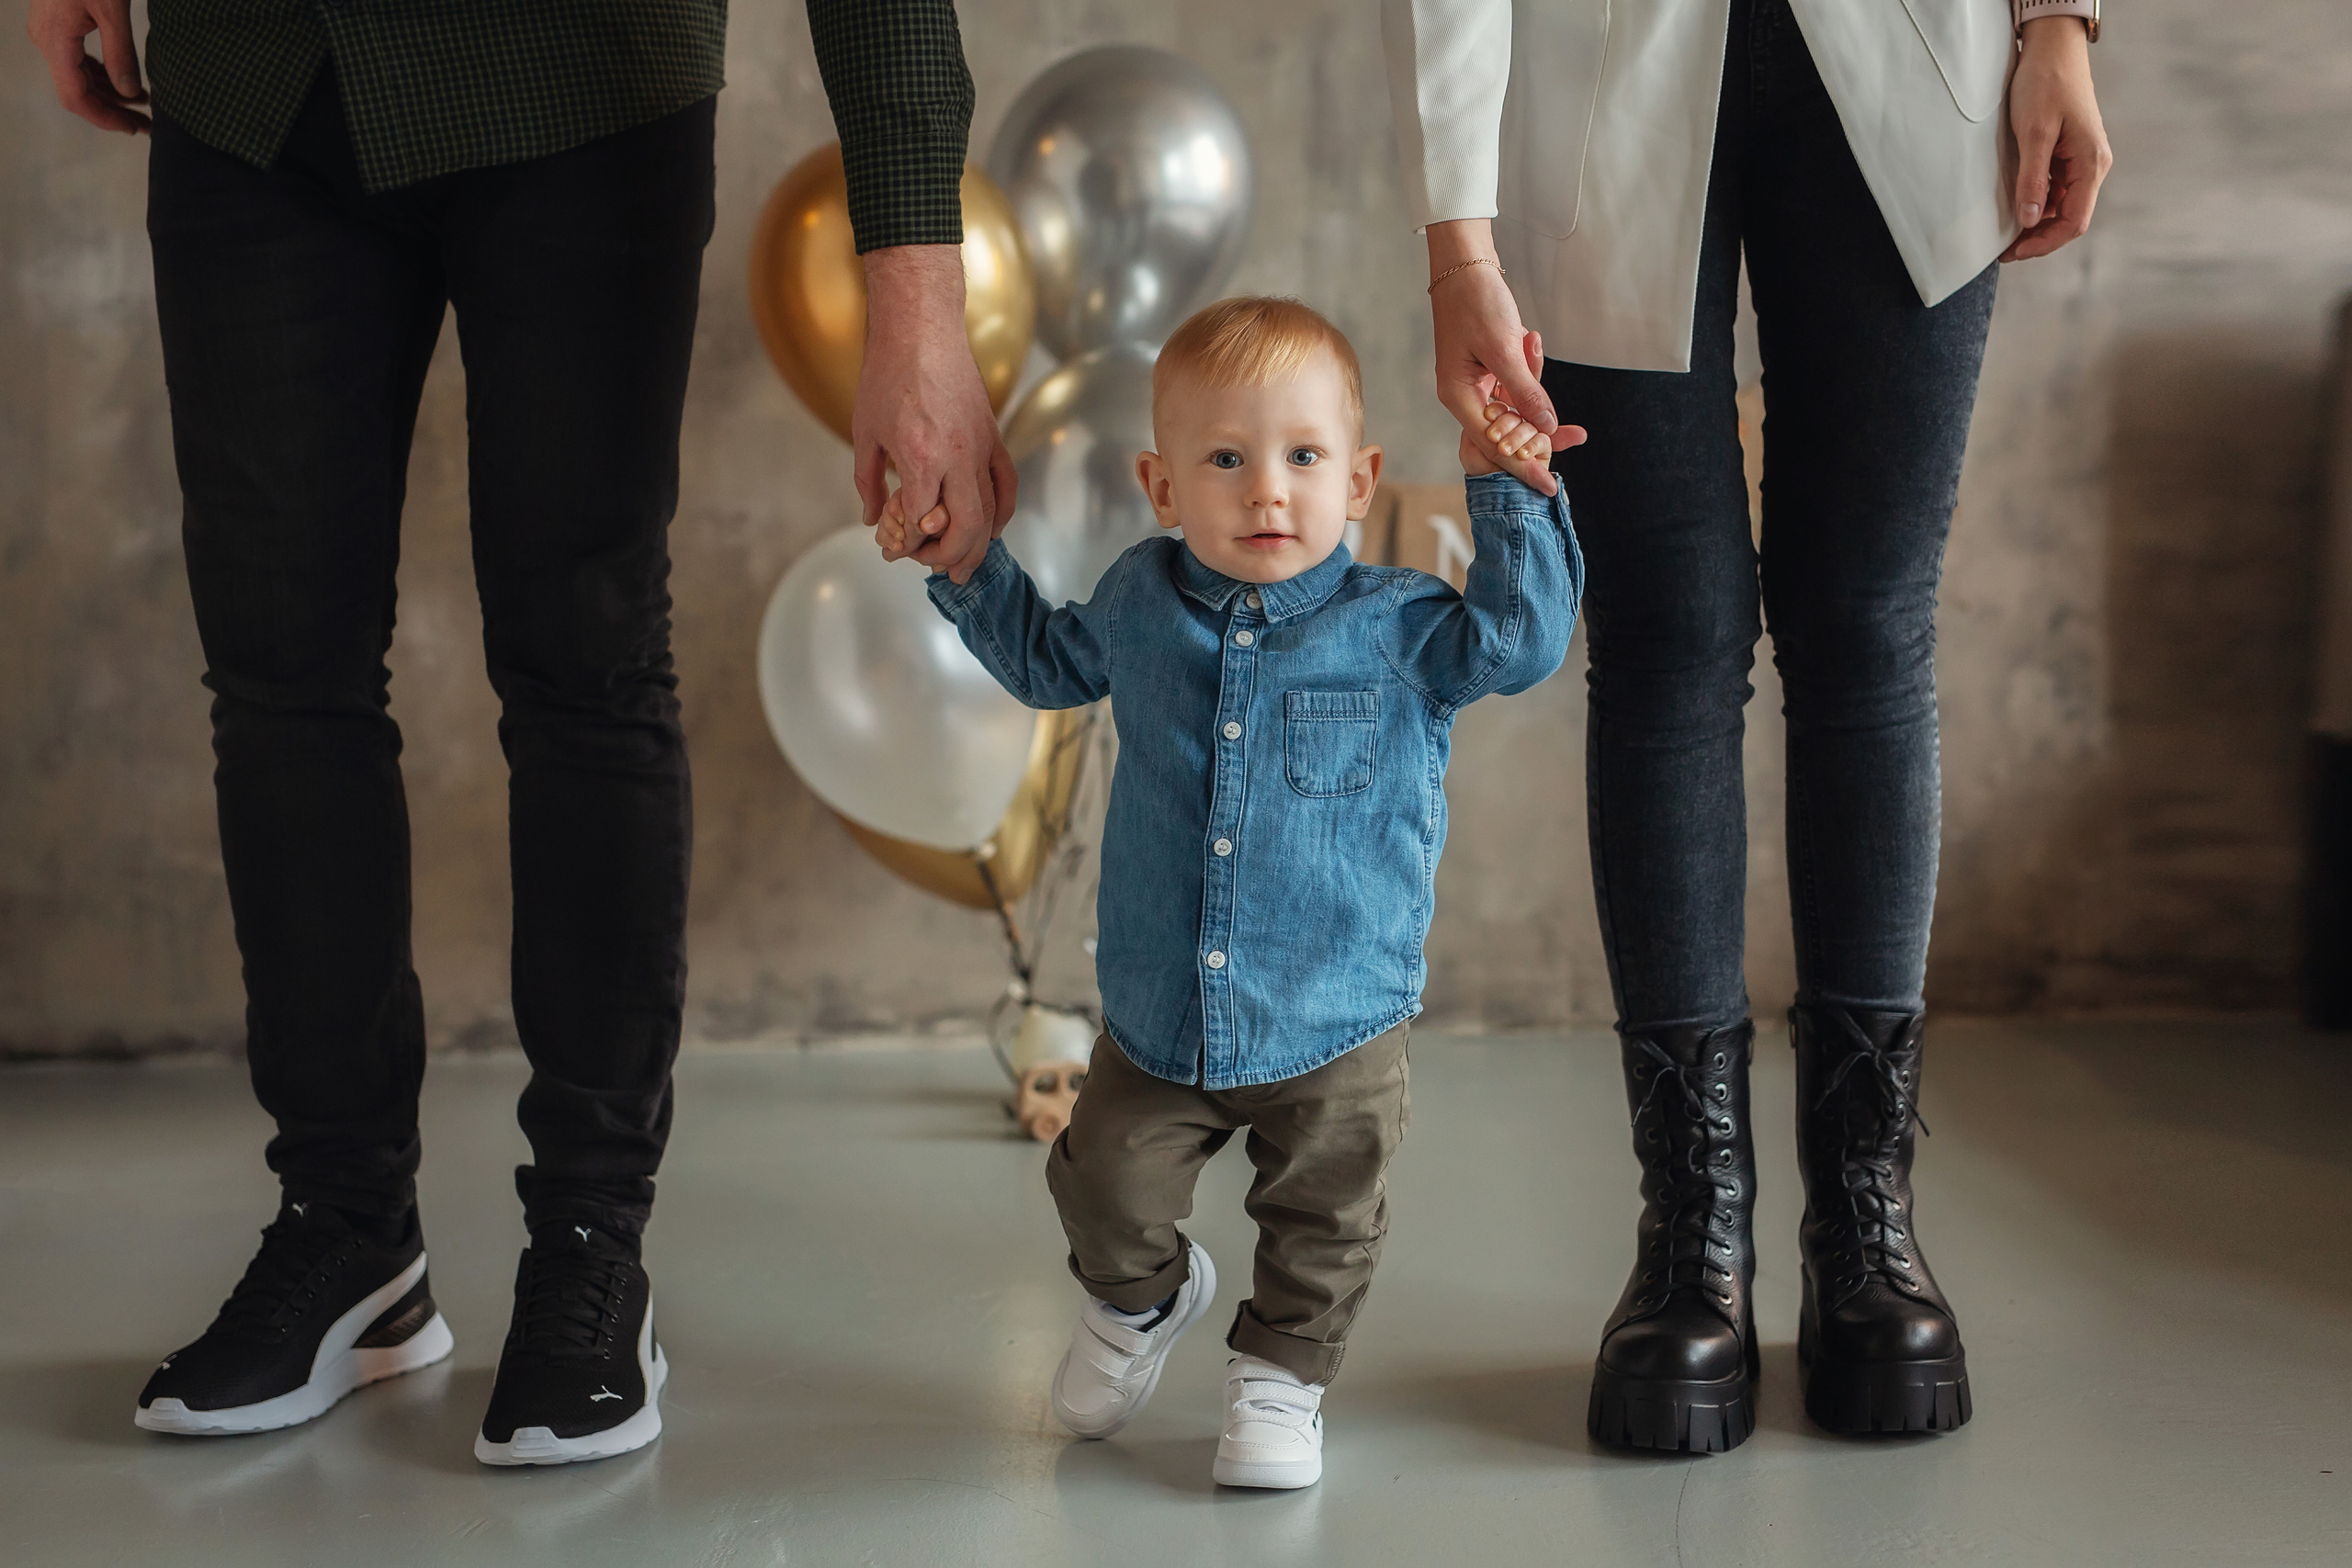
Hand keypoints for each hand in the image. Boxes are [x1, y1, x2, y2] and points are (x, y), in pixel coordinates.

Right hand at [28, 0, 148, 132]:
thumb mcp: (113, 11)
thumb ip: (121, 54)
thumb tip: (129, 94)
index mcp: (54, 41)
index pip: (76, 97)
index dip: (104, 118)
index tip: (134, 129)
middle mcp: (45, 40)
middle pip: (77, 90)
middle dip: (112, 110)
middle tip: (147, 124)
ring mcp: (48, 32)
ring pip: (77, 76)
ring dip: (109, 94)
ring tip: (144, 105)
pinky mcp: (57, 23)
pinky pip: (77, 58)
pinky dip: (102, 74)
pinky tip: (127, 82)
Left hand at [854, 246, 1018, 585]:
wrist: (920, 329)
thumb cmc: (887, 375)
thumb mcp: (864, 433)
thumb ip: (869, 482)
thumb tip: (873, 518)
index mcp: (921, 458)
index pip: (922, 521)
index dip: (909, 544)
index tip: (896, 549)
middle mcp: (956, 457)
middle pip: (966, 526)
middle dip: (950, 557)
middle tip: (936, 570)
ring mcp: (980, 447)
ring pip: (992, 512)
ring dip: (980, 545)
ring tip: (966, 566)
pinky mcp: (992, 436)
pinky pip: (1006, 484)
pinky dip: (1003, 512)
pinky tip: (992, 528)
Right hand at [1425, 219, 1584, 494]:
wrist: (1464, 265)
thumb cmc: (1476, 301)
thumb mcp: (1504, 348)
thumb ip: (1525, 391)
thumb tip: (1547, 427)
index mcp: (1458, 397)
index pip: (1494, 445)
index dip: (1523, 466)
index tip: (1548, 485)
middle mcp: (1464, 396)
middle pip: (1504, 433)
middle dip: (1537, 440)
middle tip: (1574, 442)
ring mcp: (1475, 383)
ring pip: (1512, 411)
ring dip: (1535, 403)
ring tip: (1557, 398)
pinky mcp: (1487, 370)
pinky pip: (1513, 389)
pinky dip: (1529, 378)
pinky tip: (1531, 344)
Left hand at [2000, 18, 2111, 261]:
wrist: (2053, 50)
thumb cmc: (2045, 84)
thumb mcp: (2034, 132)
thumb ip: (2033, 178)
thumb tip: (2031, 220)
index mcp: (2091, 164)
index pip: (2074, 222)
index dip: (2044, 244)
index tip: (2013, 253)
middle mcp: (2093, 166)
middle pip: (2070, 219)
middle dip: (2039, 238)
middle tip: (2005, 250)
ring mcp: (2082, 161)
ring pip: (2062, 206)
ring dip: (2037, 223)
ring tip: (2006, 234)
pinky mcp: (2070, 155)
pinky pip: (2056, 190)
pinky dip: (2038, 203)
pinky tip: (2016, 207)